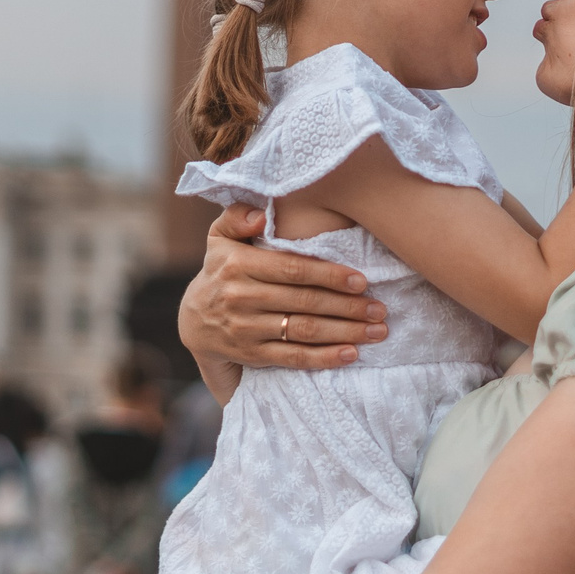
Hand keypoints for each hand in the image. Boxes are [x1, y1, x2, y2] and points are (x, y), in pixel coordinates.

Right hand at [178, 205, 388, 370]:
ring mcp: (247, 329)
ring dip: (345, 332)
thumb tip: (260, 215)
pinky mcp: (253, 355)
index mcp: (238, 265)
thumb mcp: (220, 239)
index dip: (328, 275)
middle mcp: (241, 298)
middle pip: (304, 302)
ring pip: (304, 331)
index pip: (291, 270)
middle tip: (380, 308)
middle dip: (347, 306)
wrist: (193, 321)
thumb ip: (237, 217)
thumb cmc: (221, 271)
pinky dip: (324, 358)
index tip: (361, 279)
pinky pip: (294, 358)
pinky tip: (352, 354)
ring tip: (377, 330)